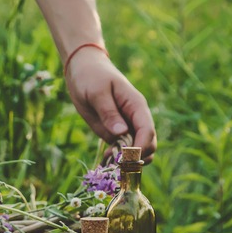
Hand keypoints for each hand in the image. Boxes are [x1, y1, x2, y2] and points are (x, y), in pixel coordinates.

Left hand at [65, 48, 156, 163]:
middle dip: (136, 158)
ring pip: (138, 151)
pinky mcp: (115, 133)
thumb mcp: (97, 92)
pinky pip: (123, 151)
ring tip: (108, 160)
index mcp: (136, 106)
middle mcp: (135, 119)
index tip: (125, 158)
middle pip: (149, 145)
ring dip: (128, 162)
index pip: (147, 131)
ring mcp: (126, 127)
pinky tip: (105, 160)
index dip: (140, 148)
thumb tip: (122, 134)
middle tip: (115, 162)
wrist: (82, 70)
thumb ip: (109, 113)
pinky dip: (117, 160)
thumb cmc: (91, 76)